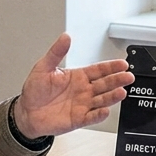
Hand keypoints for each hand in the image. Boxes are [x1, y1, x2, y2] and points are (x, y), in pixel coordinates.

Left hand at [14, 33, 133, 139]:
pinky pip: (91, 117)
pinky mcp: (78, 119)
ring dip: (112, 96)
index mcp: (77, 76)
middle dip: (117, 80)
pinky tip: (105, 110)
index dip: (111, 67)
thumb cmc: (34, 91)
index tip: (122, 64)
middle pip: (104, 84)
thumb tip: (65, 37)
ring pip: (101, 100)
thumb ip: (56, 52)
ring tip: (121, 92)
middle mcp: (83, 91)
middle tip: (128, 77)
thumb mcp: (43, 67)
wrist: (27, 112)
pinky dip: (99, 115)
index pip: (98, 70)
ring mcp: (82, 105)